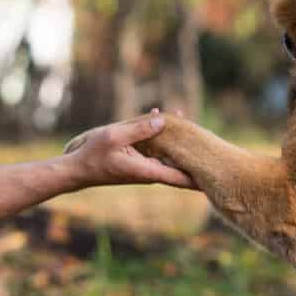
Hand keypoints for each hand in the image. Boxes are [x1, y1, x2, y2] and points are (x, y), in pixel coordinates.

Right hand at [63, 110, 194, 188]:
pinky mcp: (139, 162)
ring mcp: (145, 167)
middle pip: (179, 164)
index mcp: (148, 170)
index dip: (200, 177)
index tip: (217, 176)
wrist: (77, 169)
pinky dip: (161, 136)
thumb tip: (163, 121)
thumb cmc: (93, 155)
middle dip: (192, 150)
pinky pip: (157, 149)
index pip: (181, 178)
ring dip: (176, 139)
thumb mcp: (115, 136)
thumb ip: (139, 129)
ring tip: (184, 117)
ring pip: (169, 154)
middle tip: (206, 134)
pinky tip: (160, 117)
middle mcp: (150, 172)